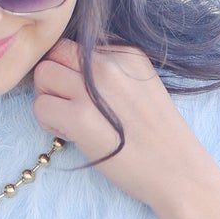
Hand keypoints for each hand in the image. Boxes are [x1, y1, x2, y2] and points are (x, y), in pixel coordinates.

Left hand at [31, 37, 211, 209]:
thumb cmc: (160, 139)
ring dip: (48, 99)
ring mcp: (94, 90)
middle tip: (67, 106)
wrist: (179, 172)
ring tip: (68, 122)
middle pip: (56, 52)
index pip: (78, 45)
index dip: (72, 70)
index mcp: (127, 54)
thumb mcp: (144, 87)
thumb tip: (75, 74)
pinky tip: (70, 135)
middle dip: (54, 79)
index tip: (86, 95)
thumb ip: (114, 74)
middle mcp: (110, 64)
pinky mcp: (81, 118)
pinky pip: (41, 106)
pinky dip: (48, 123)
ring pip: (43, 75)